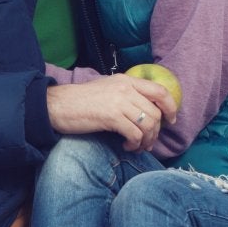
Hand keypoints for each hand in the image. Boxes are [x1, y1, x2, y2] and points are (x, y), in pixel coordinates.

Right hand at [46, 73, 177, 151]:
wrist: (57, 104)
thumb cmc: (79, 101)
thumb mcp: (106, 89)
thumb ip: (124, 94)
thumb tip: (143, 111)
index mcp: (125, 80)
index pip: (159, 90)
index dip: (170, 106)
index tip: (170, 120)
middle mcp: (125, 88)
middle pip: (155, 112)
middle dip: (156, 132)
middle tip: (148, 142)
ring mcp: (119, 101)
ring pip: (148, 124)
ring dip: (146, 140)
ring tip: (137, 146)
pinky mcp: (111, 116)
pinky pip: (135, 134)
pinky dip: (135, 143)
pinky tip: (126, 145)